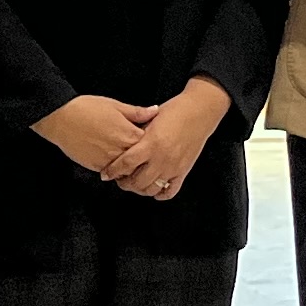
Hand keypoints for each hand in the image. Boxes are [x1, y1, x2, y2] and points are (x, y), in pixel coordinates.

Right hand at [35, 92, 152, 175]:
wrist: (61, 118)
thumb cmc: (86, 108)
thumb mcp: (115, 105)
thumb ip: (137, 112)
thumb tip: (154, 111)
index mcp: (129, 134)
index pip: (150, 144)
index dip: (152, 141)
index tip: (152, 138)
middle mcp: (121, 150)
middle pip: (141, 160)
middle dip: (143, 157)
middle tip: (143, 152)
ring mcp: (109, 161)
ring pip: (127, 170)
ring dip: (129, 166)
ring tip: (127, 157)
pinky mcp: (97, 167)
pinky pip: (112, 173)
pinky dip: (115, 169)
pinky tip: (114, 161)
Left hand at [104, 78, 228, 199]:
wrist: (199, 110)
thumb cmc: (175, 111)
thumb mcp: (151, 118)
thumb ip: (136, 132)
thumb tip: (119, 144)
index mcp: (151, 142)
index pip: (126, 163)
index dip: (113, 171)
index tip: (105, 175)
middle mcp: (162, 157)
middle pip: (136, 181)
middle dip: (124, 183)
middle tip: (119, 180)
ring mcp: (173, 167)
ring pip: (151, 189)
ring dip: (139, 190)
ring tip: (134, 184)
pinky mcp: (184, 171)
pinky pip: (170, 191)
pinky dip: (160, 194)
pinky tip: (154, 189)